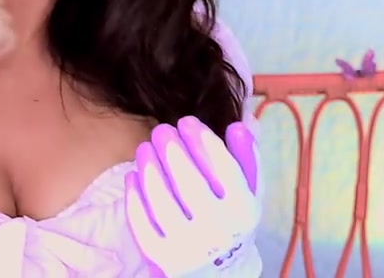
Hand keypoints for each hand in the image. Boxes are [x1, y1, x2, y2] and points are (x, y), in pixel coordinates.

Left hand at [126, 116, 261, 276]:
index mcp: (243, 209)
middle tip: (161, 130)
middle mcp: (218, 229)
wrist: (221, 272)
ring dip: (150, 168)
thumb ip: (248, 156)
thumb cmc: (232, 219)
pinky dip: (135, 196)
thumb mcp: (250, 191)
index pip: (224, 168)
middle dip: (172, 150)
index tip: (187, 121)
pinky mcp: (162, 257)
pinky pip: (143, 222)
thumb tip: (242, 122)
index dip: (204, 141)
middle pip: (190, 182)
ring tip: (145, 148)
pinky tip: (133, 176)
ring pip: (163, 200)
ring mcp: (188, 245)